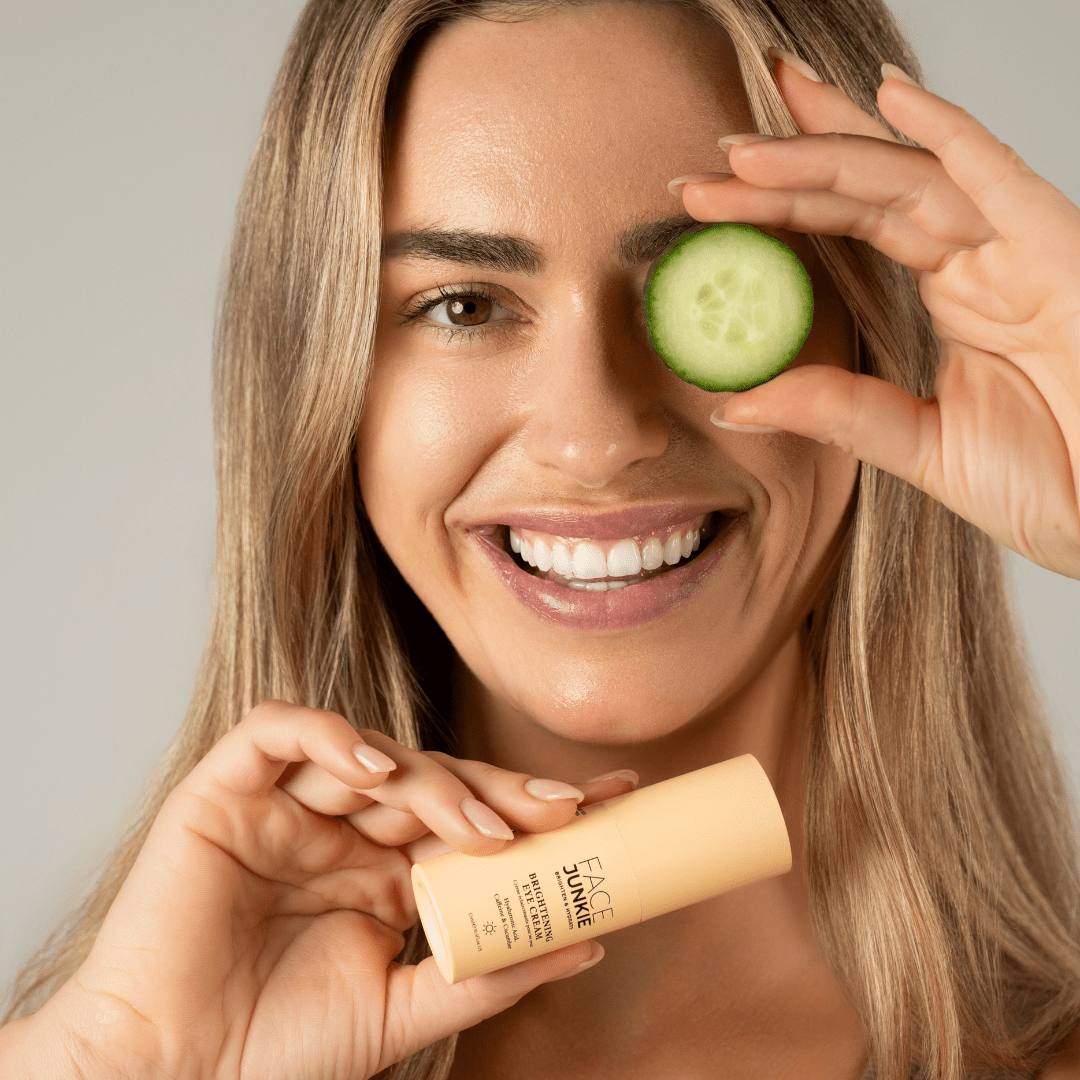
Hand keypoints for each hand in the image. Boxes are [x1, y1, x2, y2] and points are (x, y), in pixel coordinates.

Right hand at [13, 702, 625, 1078]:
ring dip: (433, 780)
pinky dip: (329, 738)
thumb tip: (588, 943)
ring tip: (480, 826)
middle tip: (563, 807)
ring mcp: (286, 805)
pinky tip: (375, 775)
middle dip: (501, 789)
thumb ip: (488, 971)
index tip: (609, 800)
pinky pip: (278, 732)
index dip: (534, 803)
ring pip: (372, 754)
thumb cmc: (274, 1050)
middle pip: (433, 778)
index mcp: (383, 874)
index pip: (470, 818)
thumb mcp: (402, 1008)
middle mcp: (342, 830)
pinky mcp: (225, 790)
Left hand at [676, 51, 1079, 578]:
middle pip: (872, 186)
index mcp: (952, 296)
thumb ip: (837, 413)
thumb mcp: (921, 445)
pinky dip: (948, 134)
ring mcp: (1022, 251)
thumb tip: (736, 402)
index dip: (784, 201)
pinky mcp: (1063, 256)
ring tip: (746, 152)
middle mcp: (981, 260)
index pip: (854, 225)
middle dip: (790, 166)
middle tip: (711, 156)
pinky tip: (887, 95)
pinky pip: (1000, 180)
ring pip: (913, 177)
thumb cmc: (1053, 483)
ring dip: (829, 154)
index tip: (708, 197)